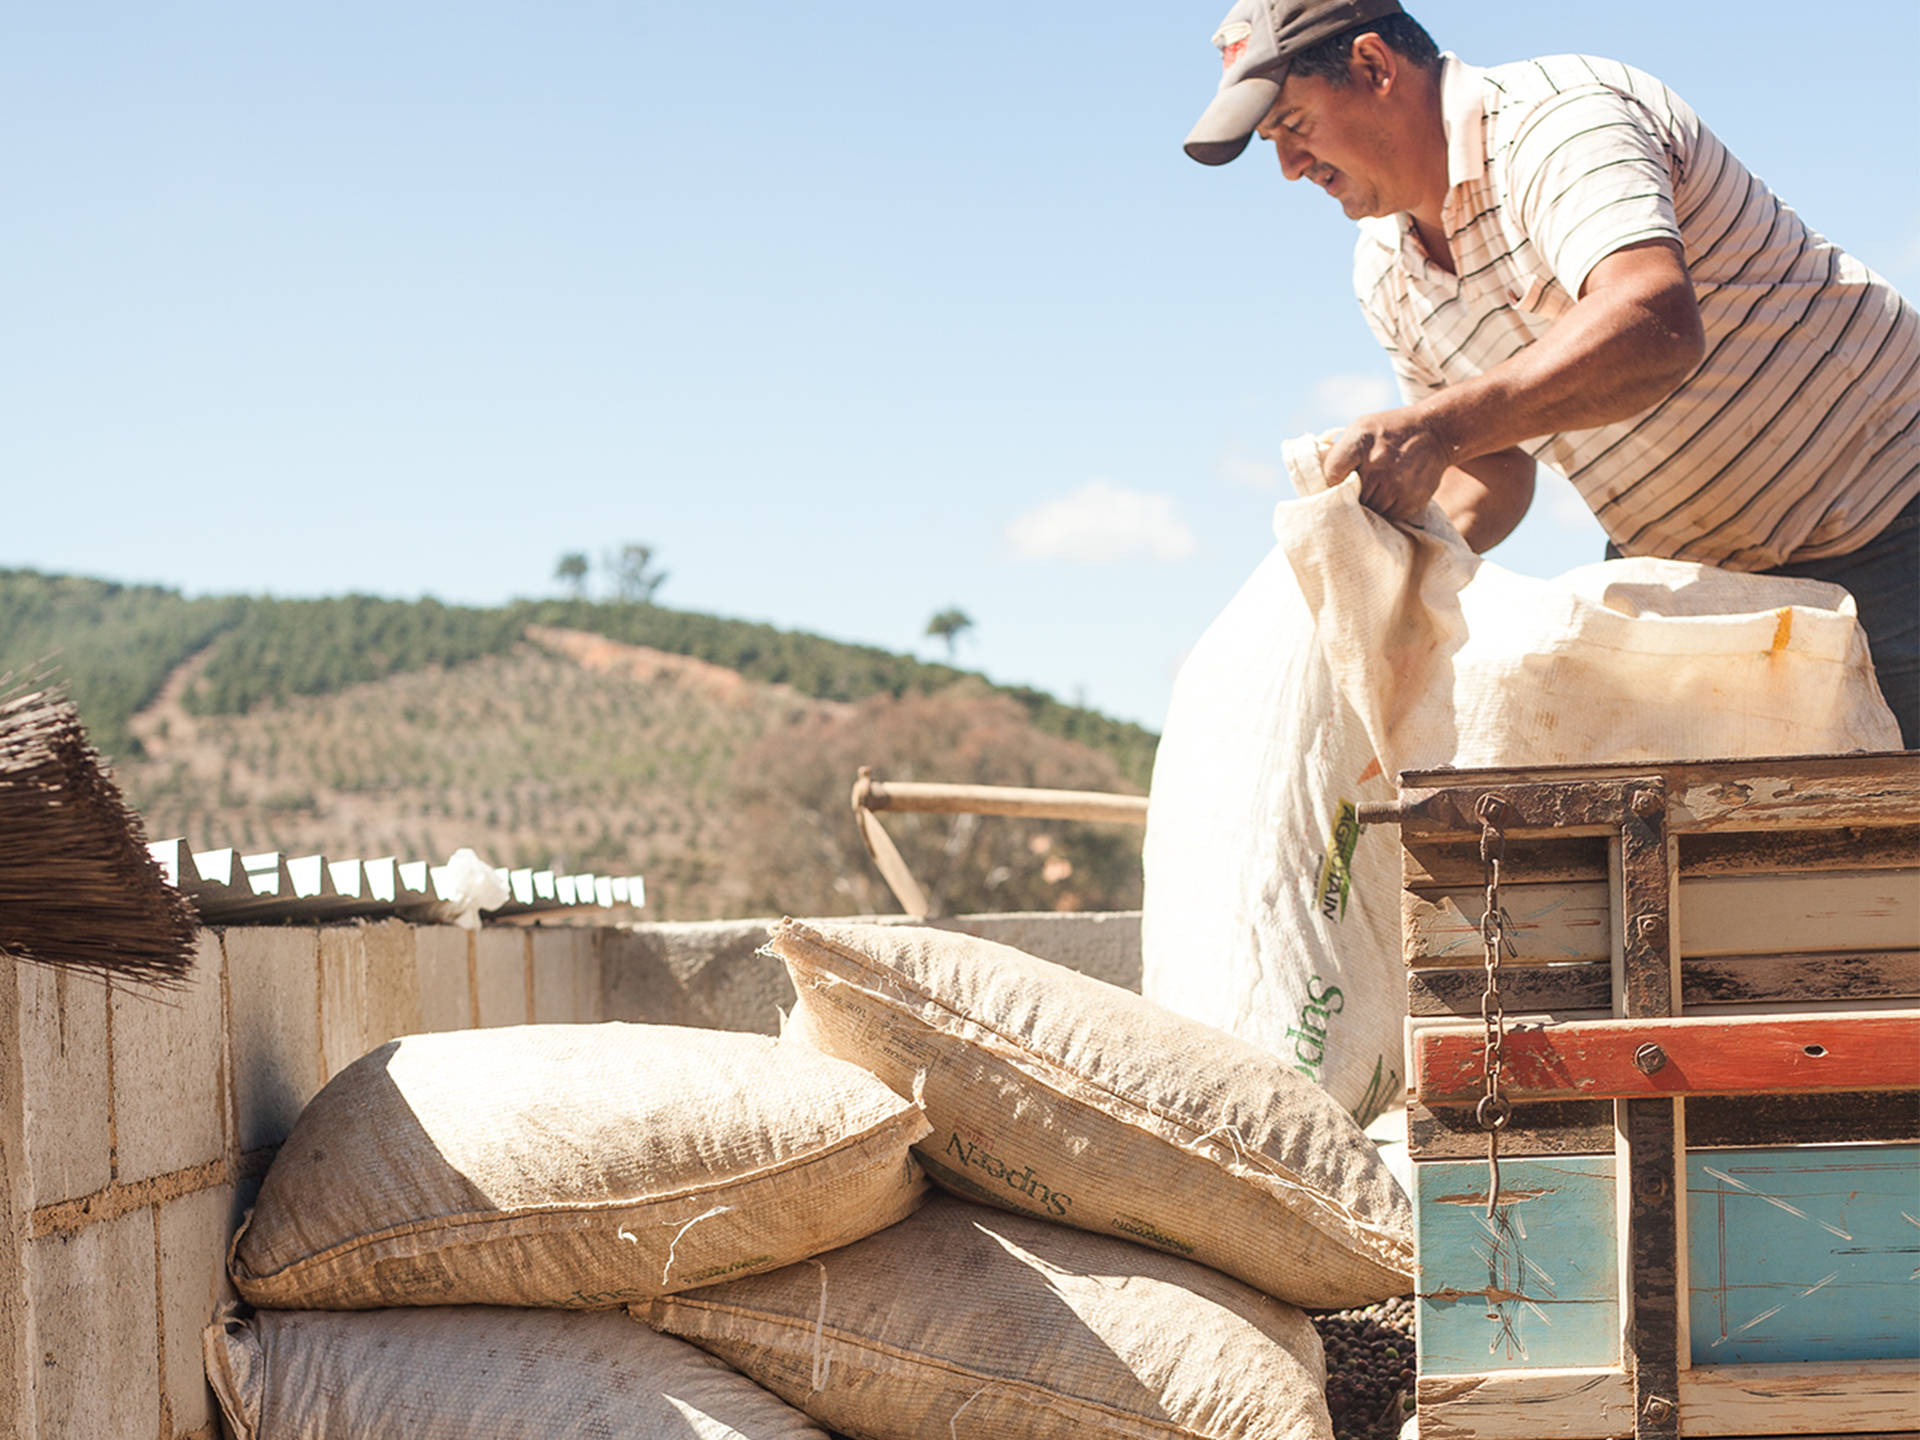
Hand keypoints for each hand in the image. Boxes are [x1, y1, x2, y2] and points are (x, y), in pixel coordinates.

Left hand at [1324, 410, 1453, 522]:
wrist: (1435, 433)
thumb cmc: (1390, 431)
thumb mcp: (1361, 429)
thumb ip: (1339, 452)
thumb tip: (1319, 480)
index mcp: (1360, 442)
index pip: (1330, 474)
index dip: (1327, 484)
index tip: (1331, 486)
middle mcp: (1377, 465)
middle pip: (1348, 499)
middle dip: (1348, 498)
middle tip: (1355, 490)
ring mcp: (1395, 486)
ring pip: (1368, 511)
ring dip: (1367, 506)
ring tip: (1376, 489)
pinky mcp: (1409, 502)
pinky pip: (1387, 517)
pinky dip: (1385, 510)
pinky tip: (1390, 493)